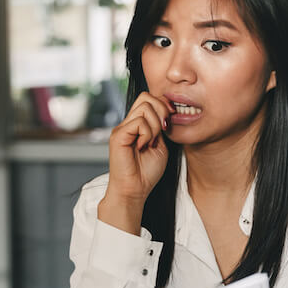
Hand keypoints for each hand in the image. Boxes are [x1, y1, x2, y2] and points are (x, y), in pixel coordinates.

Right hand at [97, 92, 171, 233]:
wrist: (134, 190)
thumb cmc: (146, 173)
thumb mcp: (161, 145)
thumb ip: (161, 128)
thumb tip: (165, 111)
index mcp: (137, 125)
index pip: (149, 98)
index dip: (163, 106)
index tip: (169, 123)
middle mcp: (127, 123)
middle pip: (146, 97)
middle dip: (162, 110)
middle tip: (163, 130)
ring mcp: (121, 128)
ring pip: (145, 107)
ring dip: (155, 125)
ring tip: (151, 142)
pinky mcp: (118, 136)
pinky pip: (139, 122)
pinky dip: (147, 134)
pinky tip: (143, 146)